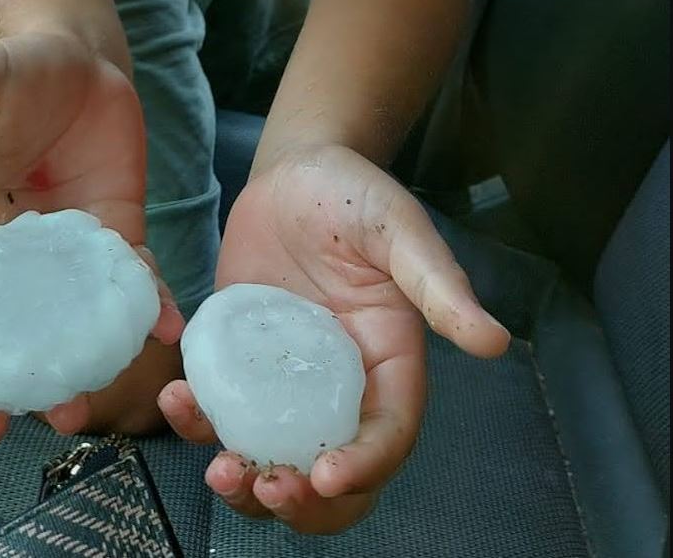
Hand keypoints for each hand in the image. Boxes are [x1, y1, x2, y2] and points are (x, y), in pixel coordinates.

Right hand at [0, 32, 183, 447]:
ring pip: (67, 326)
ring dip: (69, 372)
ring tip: (72, 411)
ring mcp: (71, 253)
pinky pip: (136, 283)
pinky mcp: (119, 239)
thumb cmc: (19, 71)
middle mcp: (16, 252)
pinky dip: (152, 309)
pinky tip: (167, 330)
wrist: (85, 66)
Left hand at [159, 145, 508, 532]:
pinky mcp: (238, 361)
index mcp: (387, 363)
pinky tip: (180, 402)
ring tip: (218, 468)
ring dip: (245, 479)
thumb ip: (438, 283)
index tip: (327, 475)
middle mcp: (337, 384)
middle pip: (328, 469)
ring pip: (269, 454)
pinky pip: (219, 408)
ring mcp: (283, 377)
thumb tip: (494, 341)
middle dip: (301, 500)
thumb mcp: (399, 231)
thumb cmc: (353, 195)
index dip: (365, 465)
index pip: (388, 434)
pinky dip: (199, 421)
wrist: (292, 174)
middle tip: (266, 489)